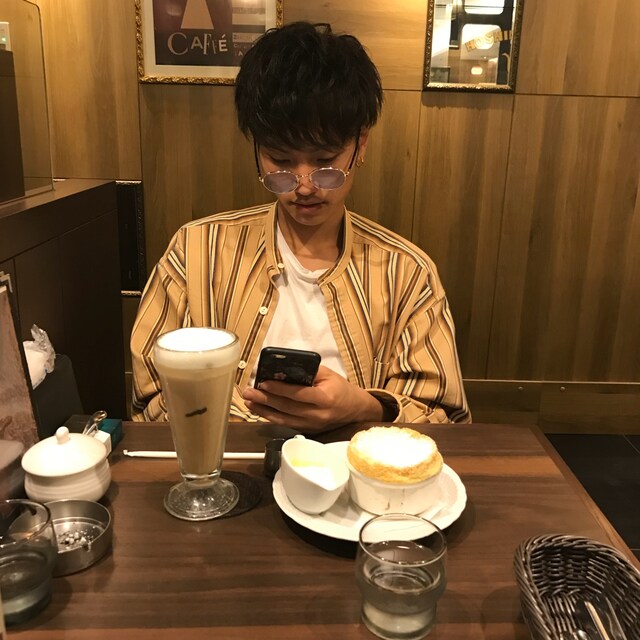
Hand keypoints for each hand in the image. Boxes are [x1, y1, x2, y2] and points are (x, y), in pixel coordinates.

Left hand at [241, 365, 385, 432]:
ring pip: (284, 419)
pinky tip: (260, 411)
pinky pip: (286, 424)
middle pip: (287, 407)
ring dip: (263, 411)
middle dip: (265, 399)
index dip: (280, 389)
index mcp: (325, 398)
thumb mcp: (328, 374)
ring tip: (248, 402)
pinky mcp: (308, 430)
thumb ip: (308, 372)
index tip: (263, 382)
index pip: (298, 394)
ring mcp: (312, 425)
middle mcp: (318, 414)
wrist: (354, 409)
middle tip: (248, 392)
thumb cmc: (340, 388)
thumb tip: (283, 369)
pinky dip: (271, 418)